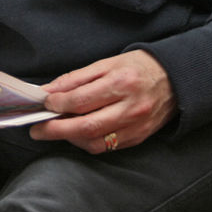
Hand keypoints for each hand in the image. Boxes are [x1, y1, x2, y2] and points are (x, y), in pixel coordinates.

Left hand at [29, 50, 176, 153]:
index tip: (43, 103)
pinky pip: (107, 147)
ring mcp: (136, 125)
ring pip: (95, 142)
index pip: (81, 100)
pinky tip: (76, 134)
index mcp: (121, 83)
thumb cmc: (136, 67)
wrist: (175, 79)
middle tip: (37, 130)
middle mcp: (130, 107)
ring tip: (56, 131)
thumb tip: (48, 91)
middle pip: (86, 126)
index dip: (57, 104)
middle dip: (56, 130)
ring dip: (70, 139)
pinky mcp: (139, 137)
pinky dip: (87, 142)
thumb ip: (76, 79)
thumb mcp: (106, 64)